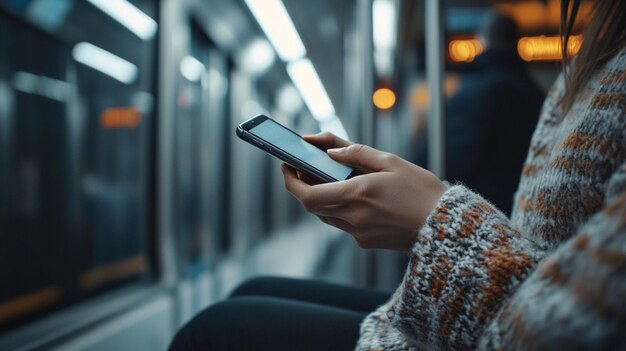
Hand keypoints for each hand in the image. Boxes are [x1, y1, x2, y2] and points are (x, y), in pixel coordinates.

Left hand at [281, 132, 446, 250]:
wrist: (444, 226)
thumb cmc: (420, 189)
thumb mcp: (390, 162)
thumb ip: (356, 154)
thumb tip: (329, 152)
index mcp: (357, 193)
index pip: (307, 195)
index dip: (291, 182)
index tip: (285, 166)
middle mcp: (353, 216)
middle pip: (312, 206)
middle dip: (301, 188)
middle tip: (299, 169)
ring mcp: (358, 233)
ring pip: (325, 215)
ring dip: (319, 199)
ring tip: (322, 179)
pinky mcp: (366, 242)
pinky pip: (343, 224)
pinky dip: (339, 209)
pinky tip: (350, 196)